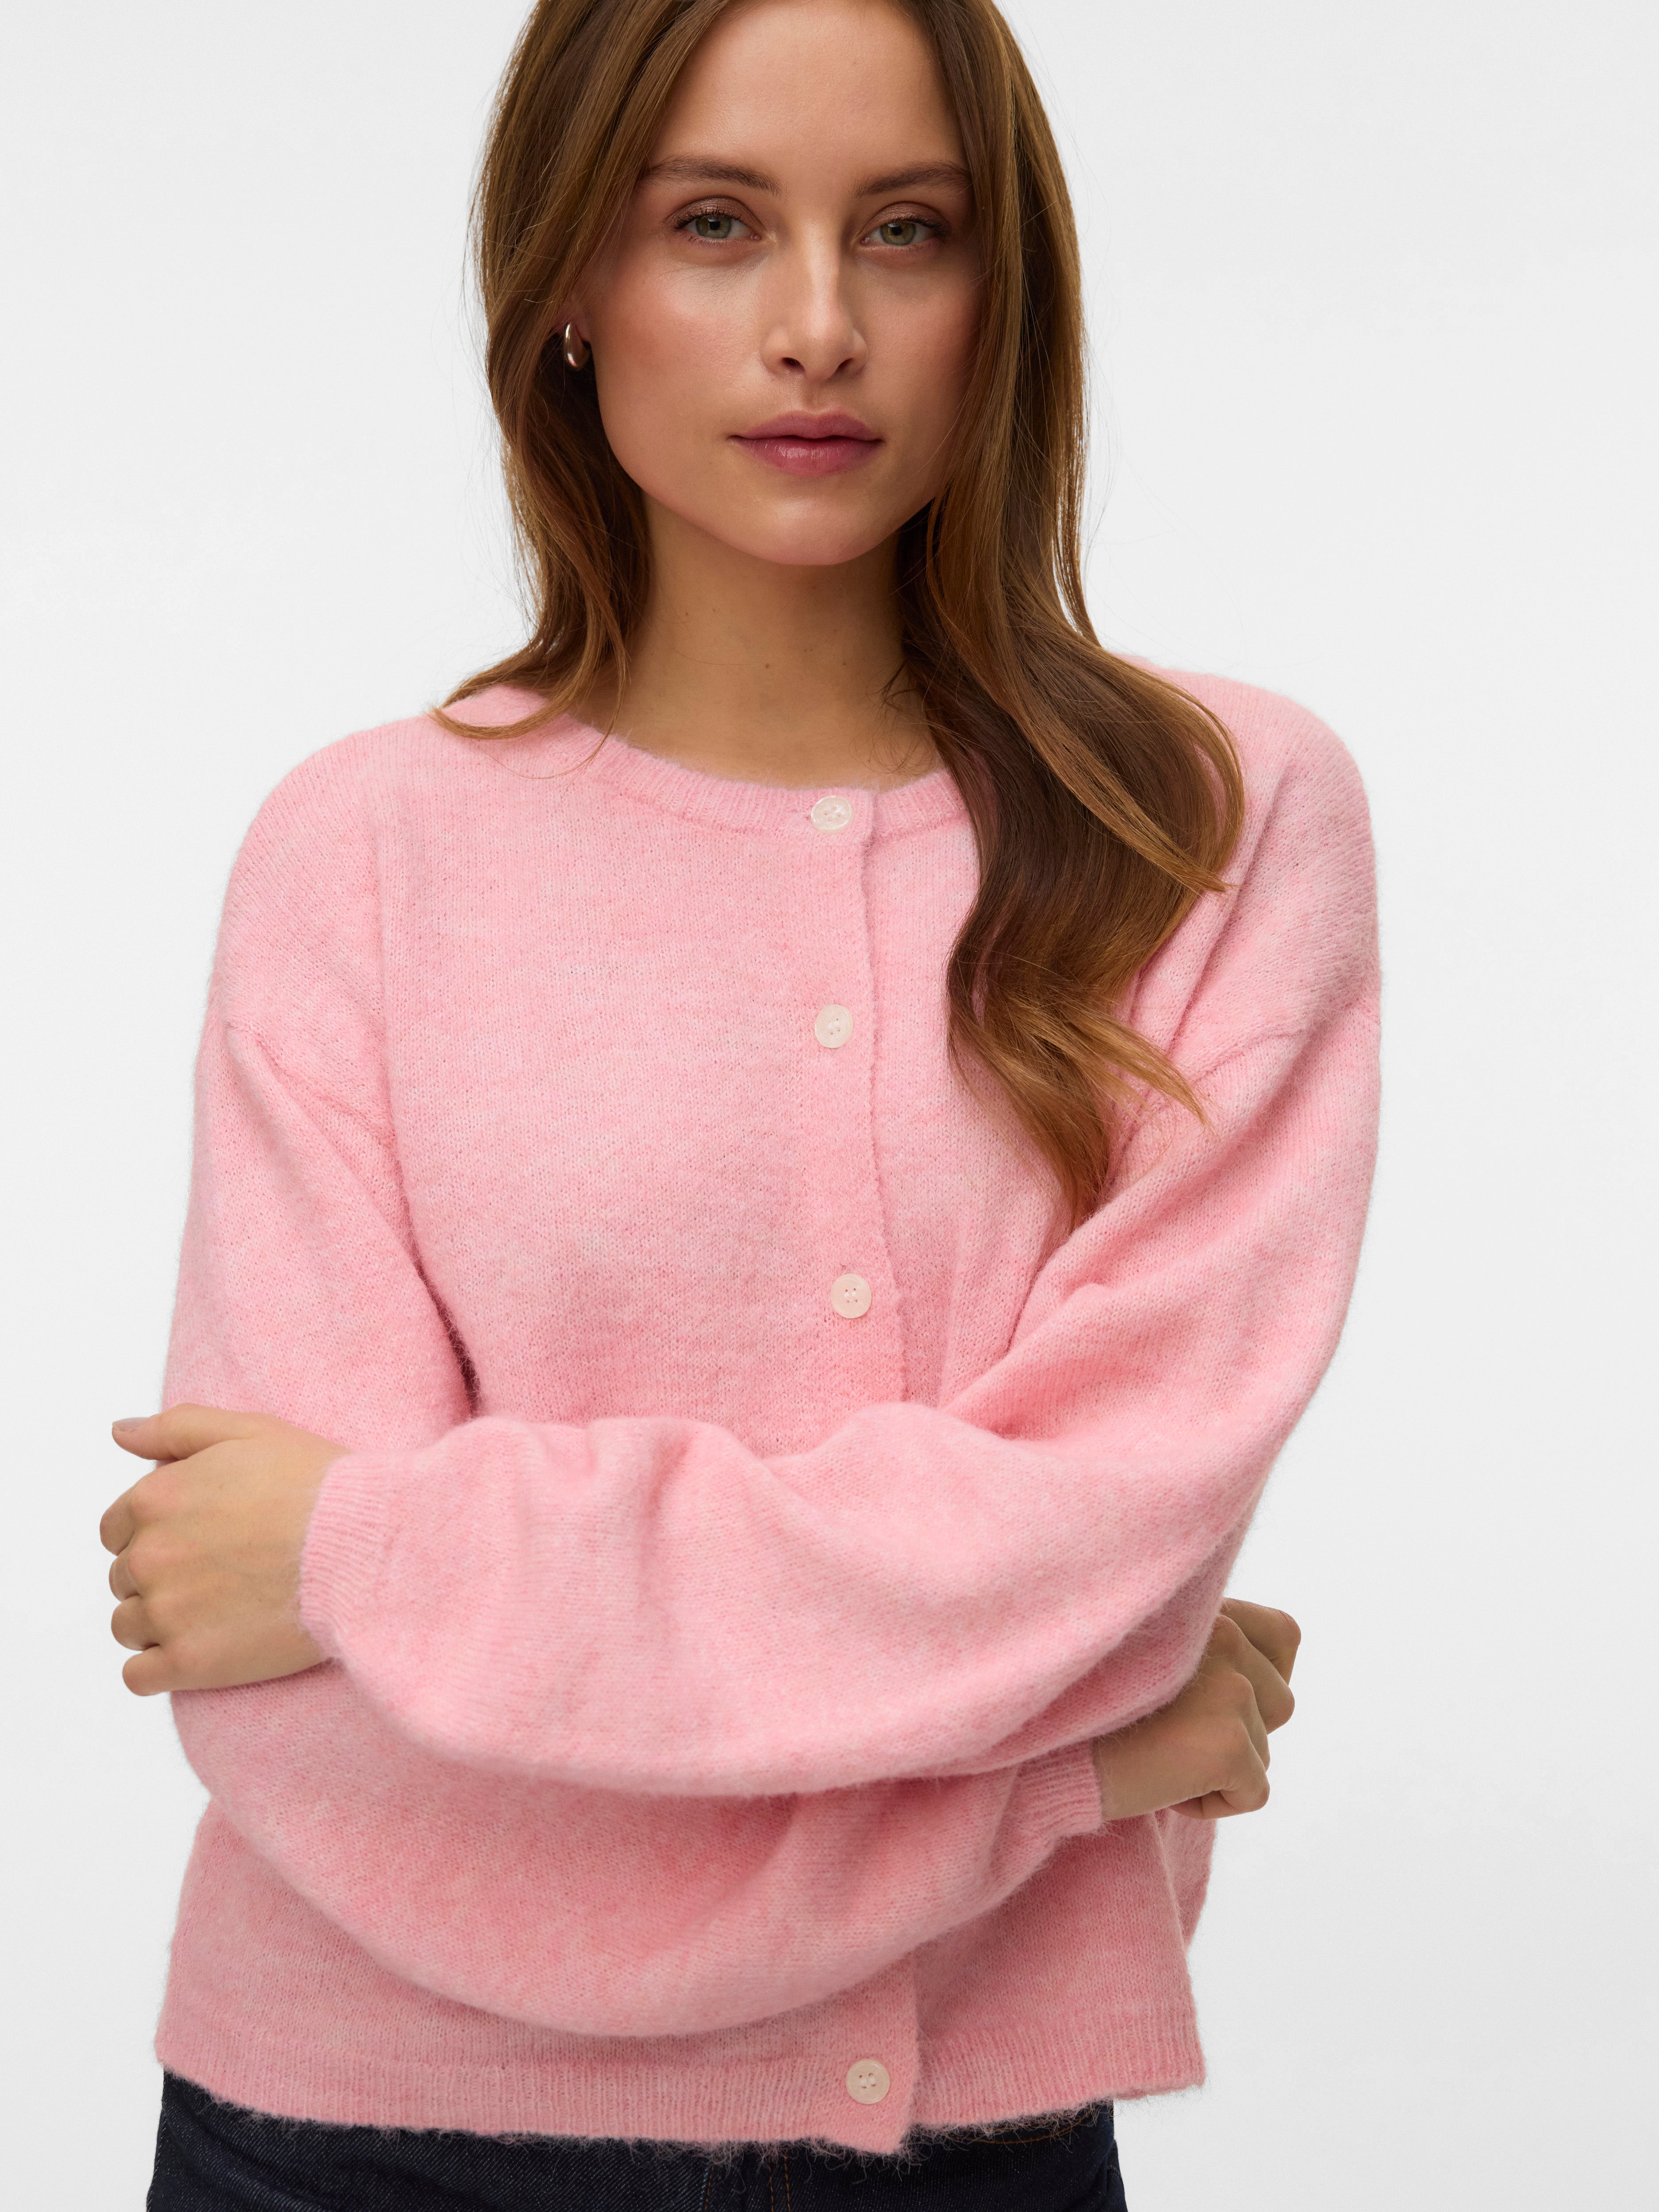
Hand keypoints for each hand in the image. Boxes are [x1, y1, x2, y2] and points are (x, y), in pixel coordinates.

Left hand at [99, 1405, 345, 1695]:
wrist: (364, 1548)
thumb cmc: (316, 1484)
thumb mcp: (249, 1431)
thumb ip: (175, 1427)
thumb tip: (119, 1431)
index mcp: (155, 1499)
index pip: (117, 1528)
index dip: (155, 1532)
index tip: (200, 1538)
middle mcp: (148, 1555)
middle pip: (124, 1577)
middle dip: (161, 1576)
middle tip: (220, 1574)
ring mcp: (166, 1612)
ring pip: (127, 1626)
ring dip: (158, 1622)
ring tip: (216, 1613)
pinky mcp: (190, 1662)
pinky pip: (138, 1676)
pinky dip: (158, 1667)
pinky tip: (200, 1650)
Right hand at [1090, 1599, 1299, 1823]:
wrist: (1045, 1753)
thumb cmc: (1084, 1713)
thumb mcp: (1148, 1655)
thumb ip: (1202, 1651)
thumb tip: (1254, 1689)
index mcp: (1205, 1607)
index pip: (1285, 1633)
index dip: (1262, 1676)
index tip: (1212, 1701)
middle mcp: (1224, 1634)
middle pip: (1280, 1703)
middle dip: (1237, 1732)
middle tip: (1172, 1737)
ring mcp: (1231, 1688)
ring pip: (1265, 1751)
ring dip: (1220, 1769)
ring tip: (1159, 1758)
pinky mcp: (1230, 1744)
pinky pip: (1254, 1793)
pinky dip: (1213, 1804)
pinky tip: (1162, 1787)